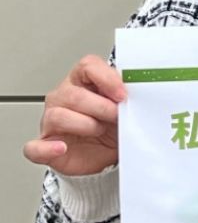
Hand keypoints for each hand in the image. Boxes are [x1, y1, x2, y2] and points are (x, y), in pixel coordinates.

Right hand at [23, 55, 125, 175]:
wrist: (106, 156)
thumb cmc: (111, 127)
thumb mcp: (124, 108)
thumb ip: (127, 96)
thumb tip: (138, 91)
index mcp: (83, 81)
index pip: (88, 66)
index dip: (106, 78)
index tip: (123, 94)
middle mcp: (63, 97)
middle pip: (74, 94)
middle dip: (101, 107)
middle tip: (117, 116)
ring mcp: (51, 121)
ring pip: (58, 116)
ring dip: (85, 125)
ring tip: (99, 130)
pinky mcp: (45, 145)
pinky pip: (35, 147)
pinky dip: (48, 148)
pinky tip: (62, 147)